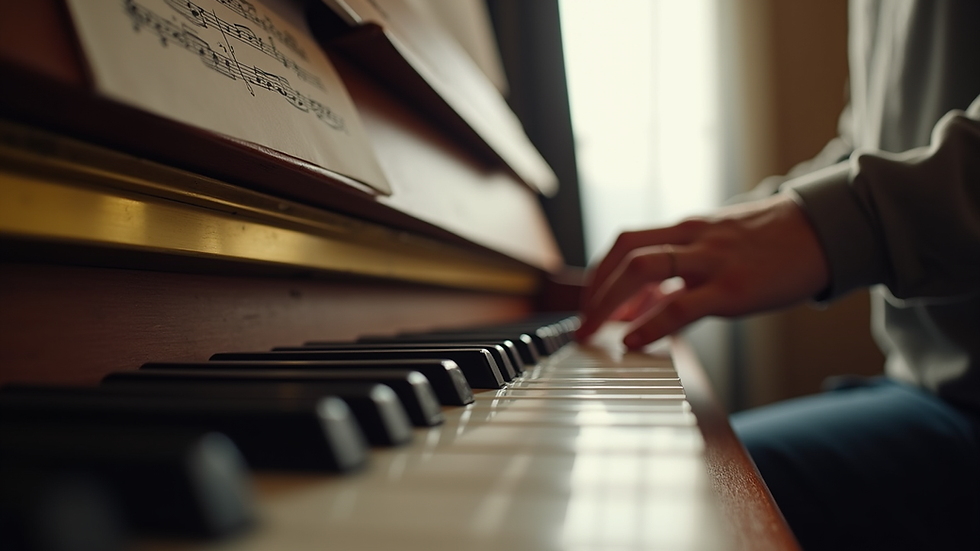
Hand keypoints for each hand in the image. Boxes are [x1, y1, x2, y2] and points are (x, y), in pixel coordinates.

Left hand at [576, 193, 829, 348]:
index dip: (599, 272)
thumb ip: (683, 269)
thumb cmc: (773, 243)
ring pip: (644, 269)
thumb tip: (645, 303)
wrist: (826, 231)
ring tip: (593, 332)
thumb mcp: (722, 246)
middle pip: (626, 253)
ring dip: (608, 302)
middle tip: (580, 324)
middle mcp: (693, 239)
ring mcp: (712, 261)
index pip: (627, 242)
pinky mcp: (734, 288)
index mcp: (687, 229)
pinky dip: (650, 324)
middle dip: (594, 290)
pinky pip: (681, 305)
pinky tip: (632, 342)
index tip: (587, 302)